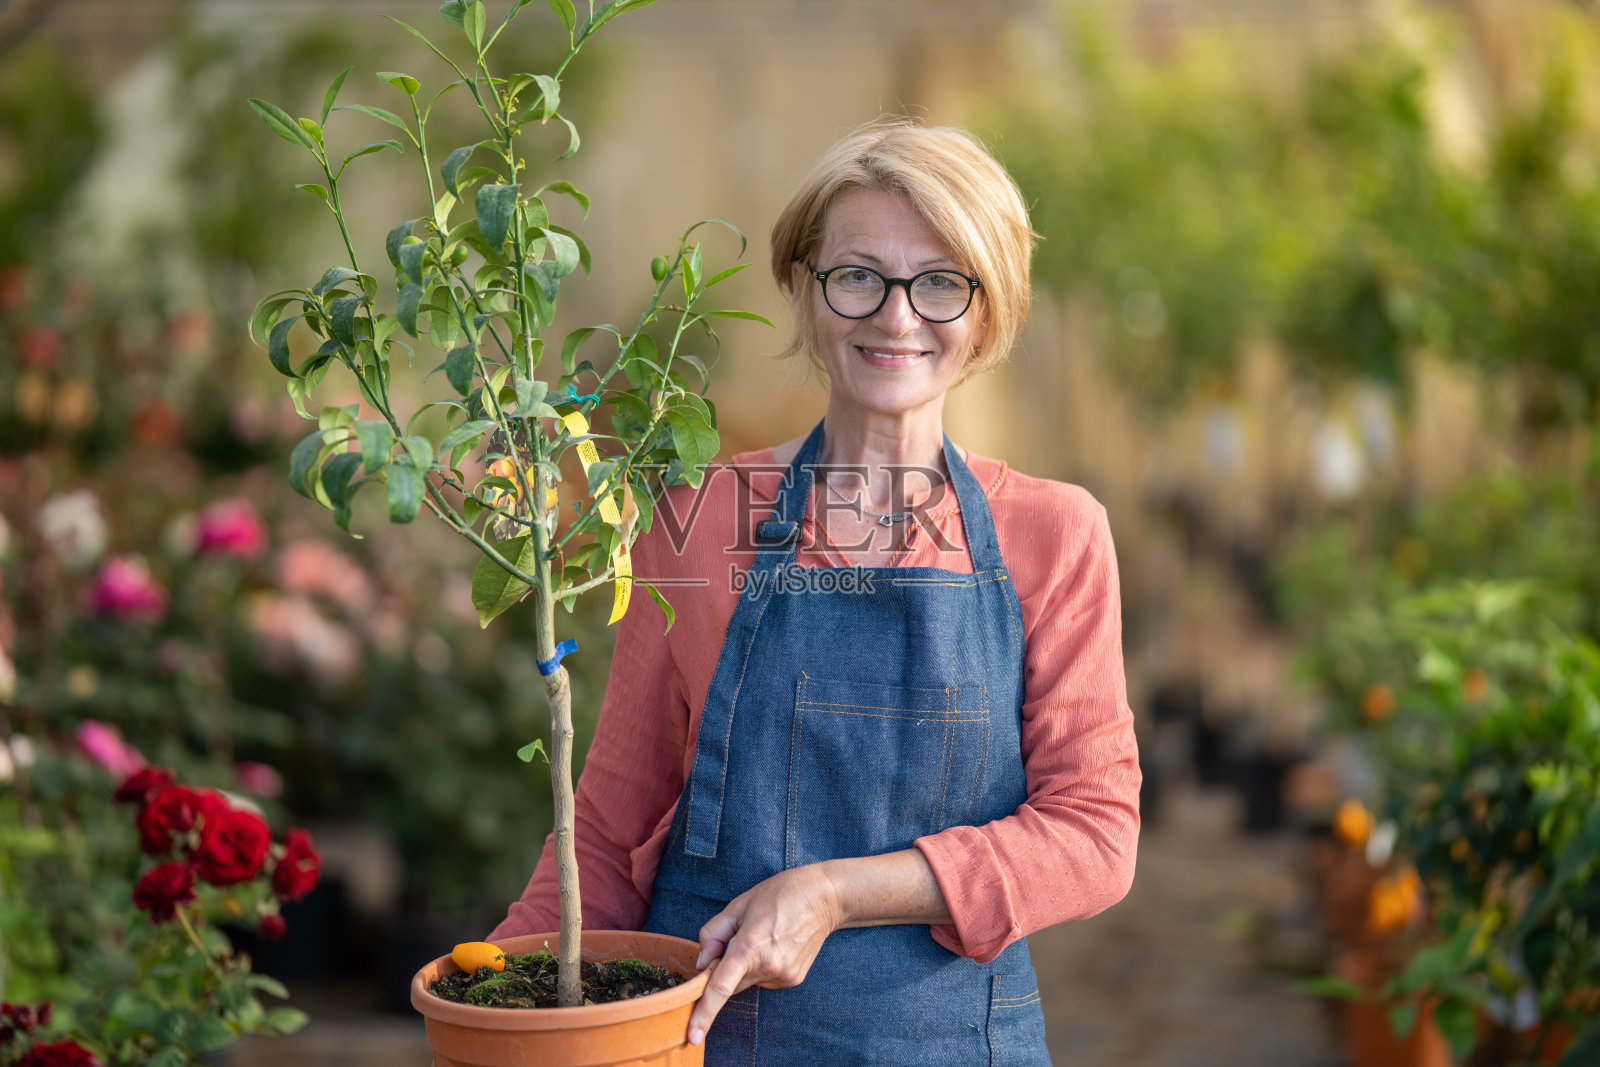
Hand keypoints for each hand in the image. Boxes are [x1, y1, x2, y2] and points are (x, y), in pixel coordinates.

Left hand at [686, 864, 842, 1044]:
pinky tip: (776, 946)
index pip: (721, 987)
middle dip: (725, 969)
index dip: (704, 1012)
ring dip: (746, 967)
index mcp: (750, 946)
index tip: (694, 1035)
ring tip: (765, 937)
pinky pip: (765, 981)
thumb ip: (713, 934)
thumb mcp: (738, 905)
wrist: (824, 898)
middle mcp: (768, 967)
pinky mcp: (793, 980)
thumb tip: (703, 963)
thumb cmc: (780, 894)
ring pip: (748, 983)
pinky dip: (762, 968)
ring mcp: (783, 976)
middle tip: (738, 938)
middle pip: (731, 984)